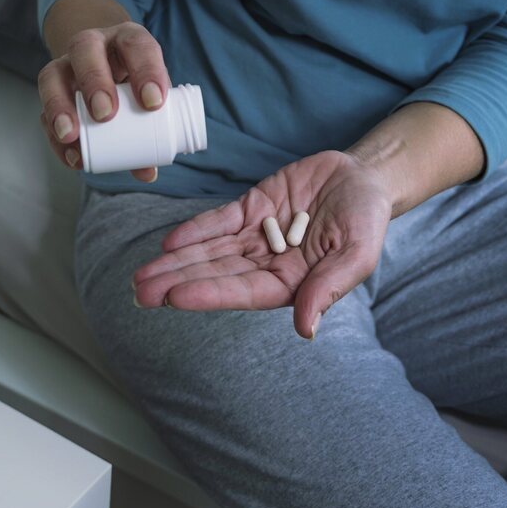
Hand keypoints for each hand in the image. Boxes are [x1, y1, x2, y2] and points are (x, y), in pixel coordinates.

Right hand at [37, 21, 168, 183]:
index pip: (137, 44)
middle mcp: (93, 45)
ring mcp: (67, 65)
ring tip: (71, 135)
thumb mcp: (148, 93)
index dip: (146, 70)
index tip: (153, 103)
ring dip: (59, 105)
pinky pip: (44, 107)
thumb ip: (151, 128)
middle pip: (85, 48)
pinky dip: (54, 133)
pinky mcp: (51, 89)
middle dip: (94, 81)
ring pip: (52, 73)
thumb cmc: (134, 82)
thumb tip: (148, 170)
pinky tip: (70, 154)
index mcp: (126, 39)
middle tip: (105, 115)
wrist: (107, 66)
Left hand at [130, 150, 392, 338]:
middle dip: (178, 283)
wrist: (364, 178)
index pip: (243, 292)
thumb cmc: (366, 221)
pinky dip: (194, 231)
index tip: (175, 297)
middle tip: (140, 293)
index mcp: (292, 283)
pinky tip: (169, 243)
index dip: (209, 294)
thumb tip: (305, 329)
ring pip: (210, 252)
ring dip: (176, 262)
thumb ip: (328, 288)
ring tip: (141, 275)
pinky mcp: (251, 207)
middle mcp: (268, 263)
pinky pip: (219, 221)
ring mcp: (256, 236)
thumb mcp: (357, 254)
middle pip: (217, 275)